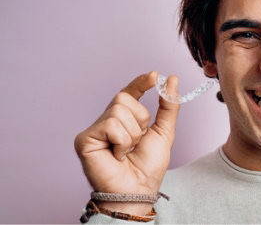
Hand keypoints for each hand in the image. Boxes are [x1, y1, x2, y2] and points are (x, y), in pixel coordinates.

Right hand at [74, 71, 178, 213]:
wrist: (138, 190)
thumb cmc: (148, 166)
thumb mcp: (164, 132)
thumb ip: (168, 106)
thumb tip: (172, 79)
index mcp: (124, 118)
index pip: (130, 92)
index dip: (140, 82)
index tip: (155, 75)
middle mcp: (107, 120)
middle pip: (124, 98)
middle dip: (140, 120)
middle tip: (136, 142)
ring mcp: (95, 129)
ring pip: (119, 110)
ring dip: (132, 134)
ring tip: (126, 151)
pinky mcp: (84, 138)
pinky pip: (111, 125)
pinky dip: (122, 141)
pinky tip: (117, 155)